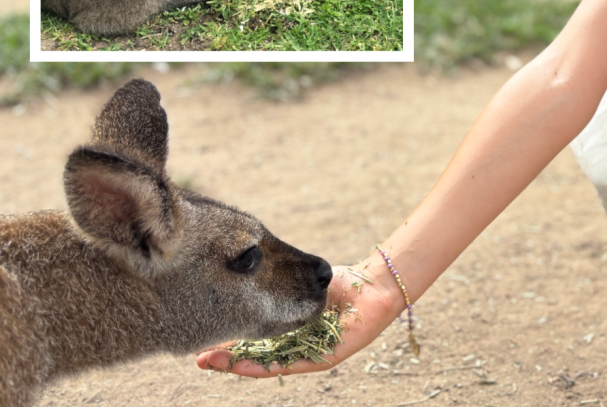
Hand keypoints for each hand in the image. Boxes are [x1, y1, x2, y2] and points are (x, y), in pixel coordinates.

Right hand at [196, 260, 402, 376]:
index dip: (229, 342)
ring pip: (268, 364)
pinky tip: (243, 366)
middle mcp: (297, 345)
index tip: (203, 339)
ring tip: (211, 362)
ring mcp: (309, 354)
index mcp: (290, 330)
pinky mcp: (325, 358)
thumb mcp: (303, 283)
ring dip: (238, 365)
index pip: (255, 340)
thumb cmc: (343, 284)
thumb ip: (281, 285)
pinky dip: (265, 367)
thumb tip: (249, 271)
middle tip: (197, 357)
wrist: (376, 284)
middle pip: (255, 356)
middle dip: (225, 357)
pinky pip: (292, 364)